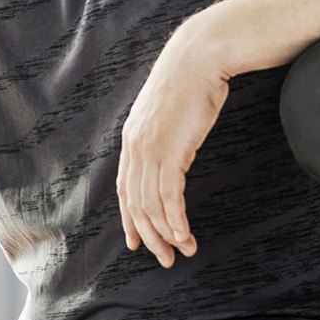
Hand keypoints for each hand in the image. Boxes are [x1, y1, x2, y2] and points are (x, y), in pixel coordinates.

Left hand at [116, 19, 229, 267]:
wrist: (196, 61)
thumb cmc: (186, 86)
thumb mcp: (166, 116)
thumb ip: (161, 138)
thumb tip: (167, 154)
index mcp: (130, 140)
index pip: (124, 189)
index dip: (129, 218)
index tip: (134, 241)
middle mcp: (134, 148)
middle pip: (136, 202)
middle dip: (148, 235)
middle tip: (164, 258)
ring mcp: (150, 149)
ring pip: (152, 204)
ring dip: (167, 233)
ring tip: (182, 251)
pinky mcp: (170, 150)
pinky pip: (169, 195)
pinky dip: (175, 219)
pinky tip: (185, 235)